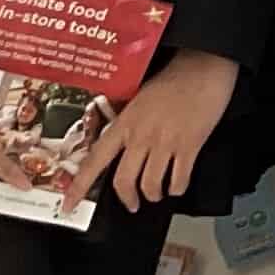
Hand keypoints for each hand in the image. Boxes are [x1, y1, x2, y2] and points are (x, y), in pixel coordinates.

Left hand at [65, 50, 239, 214]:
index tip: (71, 205)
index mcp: (124, 123)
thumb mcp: (138, 100)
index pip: (94, 161)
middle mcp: (140, 135)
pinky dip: (177, 188)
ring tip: (158, 194)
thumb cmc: (174, 81)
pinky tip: (178, 185)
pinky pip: (179, 178)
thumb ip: (128, 123)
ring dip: (154, 195)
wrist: (203, 69)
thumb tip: (122, 145)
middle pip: (123, 180)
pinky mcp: (190, 145)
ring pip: (151, 184)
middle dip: (128, 199)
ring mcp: (165, 141)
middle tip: (132, 204)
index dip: (80, 187)